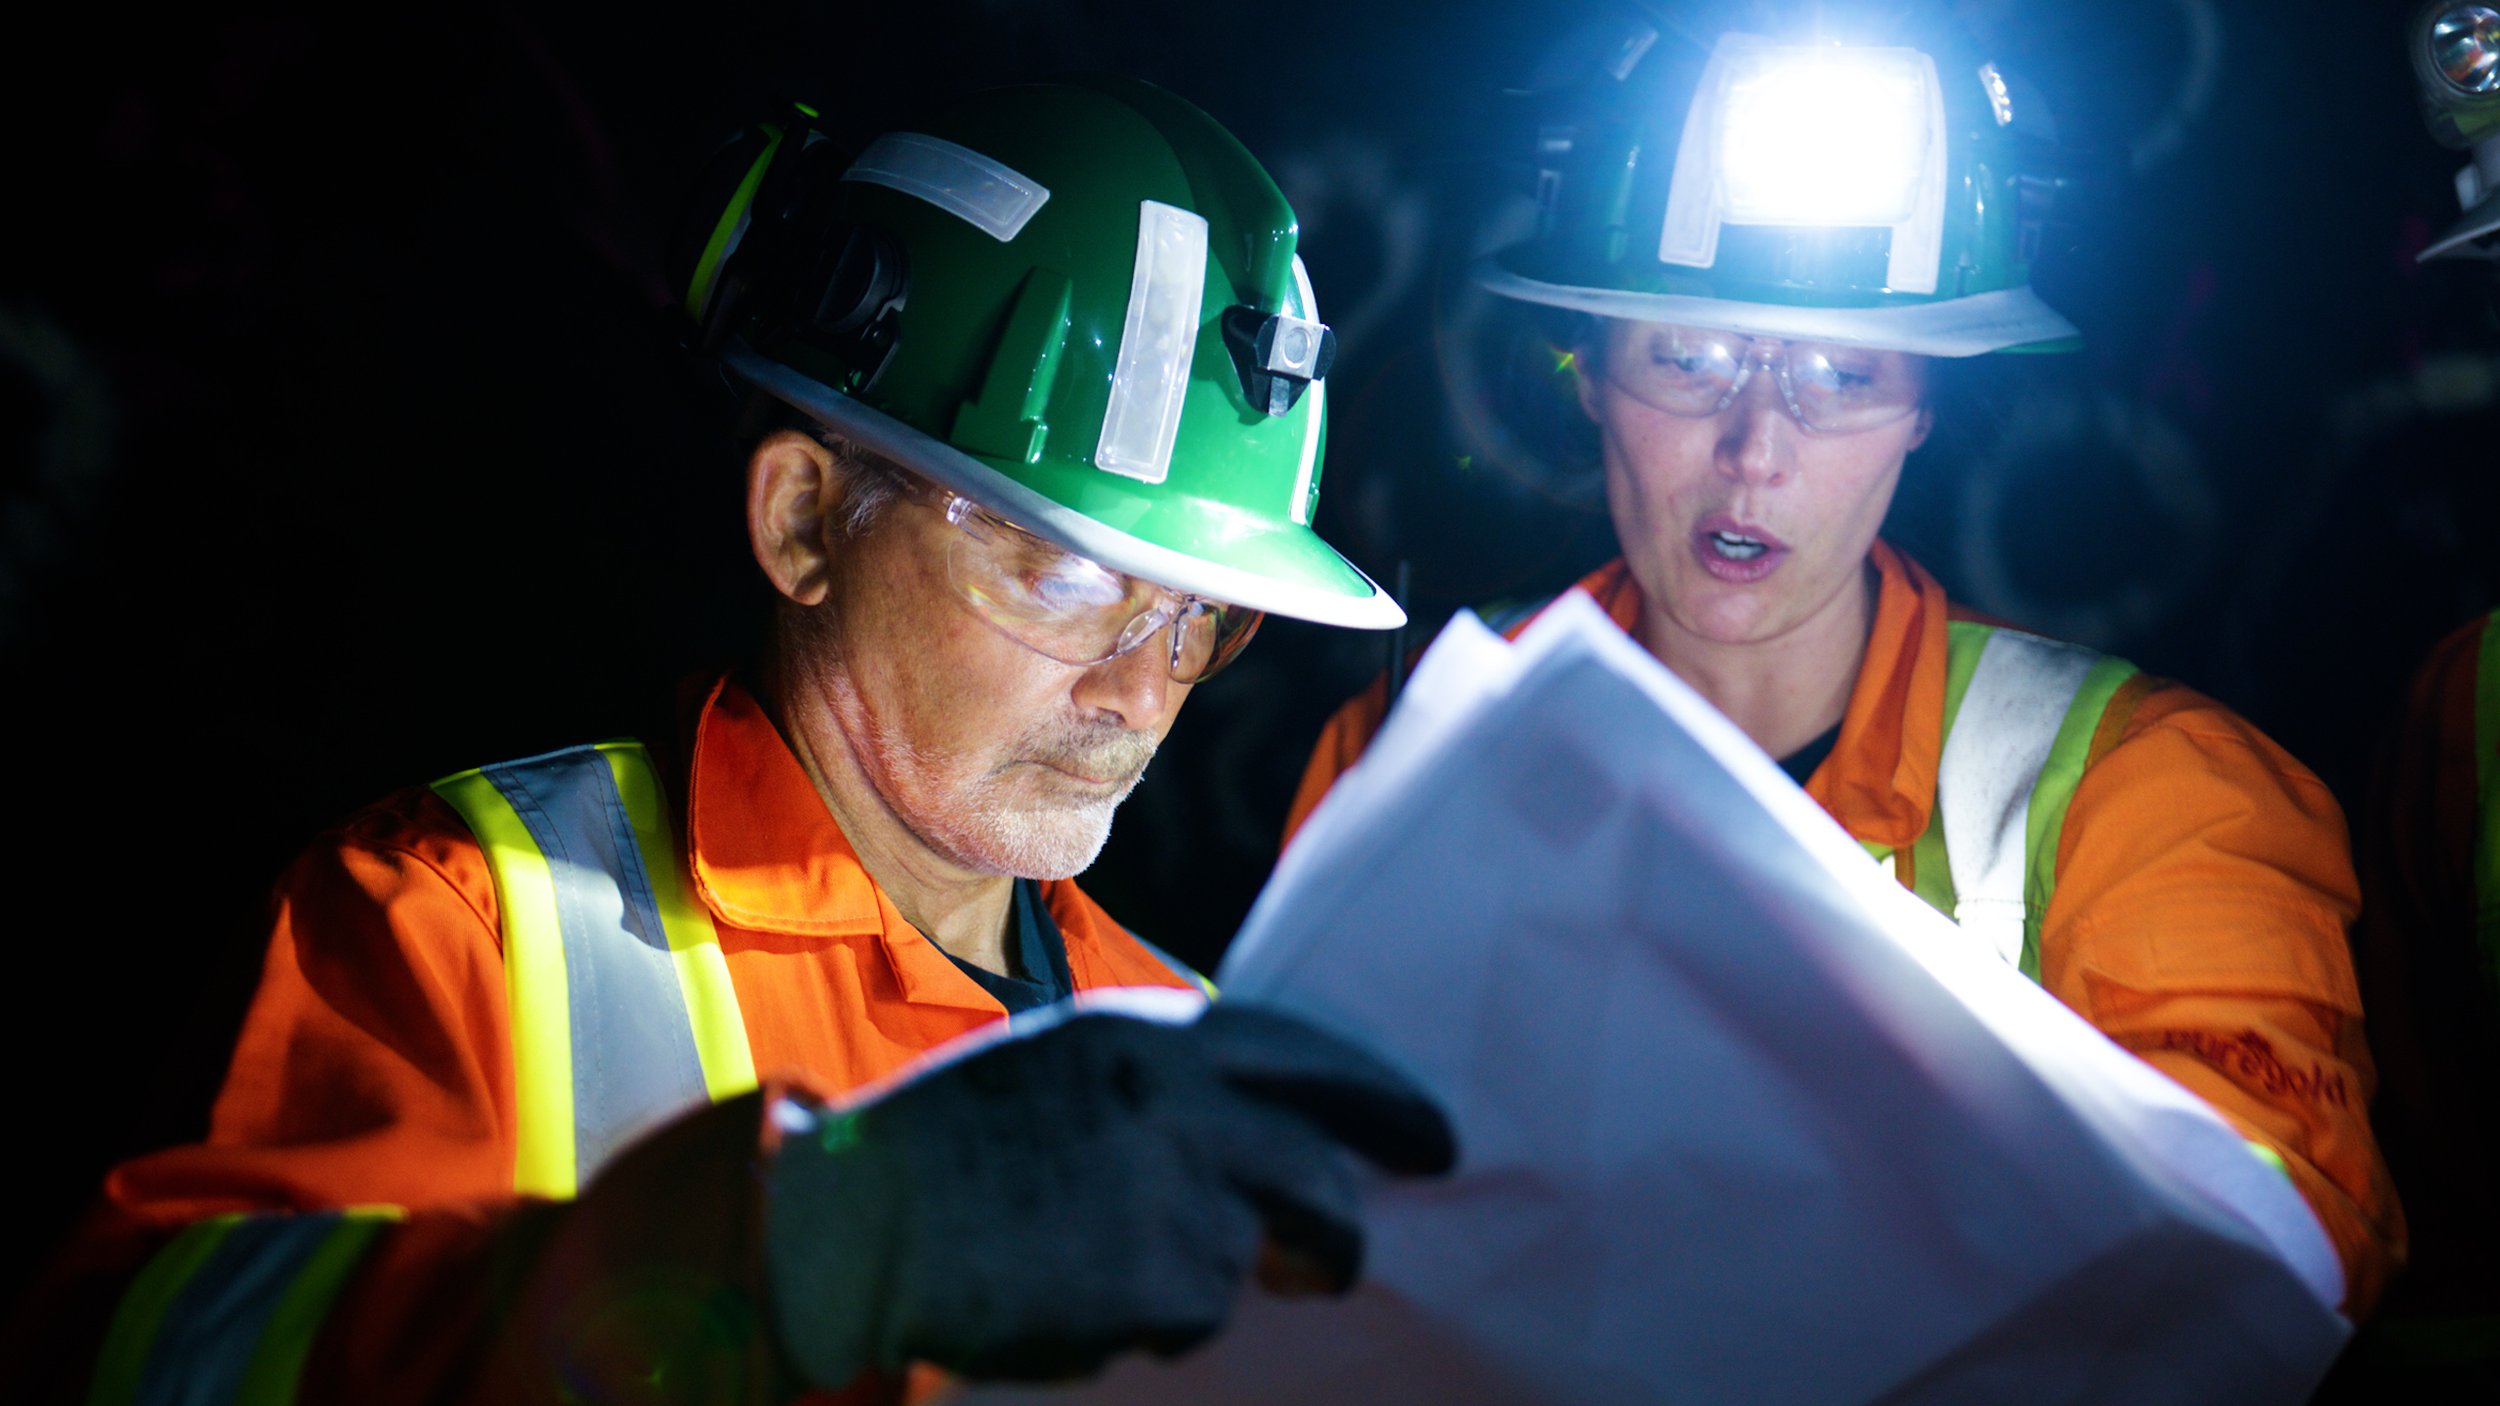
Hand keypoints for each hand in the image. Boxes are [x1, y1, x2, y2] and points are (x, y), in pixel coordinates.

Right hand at [762, 1002, 1453, 1386]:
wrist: (853, 1219)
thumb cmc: (949, 1146)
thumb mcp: (1062, 1070)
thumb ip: (1163, 1089)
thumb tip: (1264, 1142)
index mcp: (1151, 1037)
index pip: (1311, 1056)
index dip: (1384, 1100)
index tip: (1434, 1138)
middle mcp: (1177, 1103)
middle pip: (1317, 1178)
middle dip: (1337, 1233)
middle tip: (1336, 1262)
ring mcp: (1170, 1194)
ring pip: (1242, 1259)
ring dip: (1194, 1279)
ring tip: (1097, 1263)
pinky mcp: (1155, 1281)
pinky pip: (1186, 1315)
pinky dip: (1145, 1318)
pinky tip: (1068, 1293)